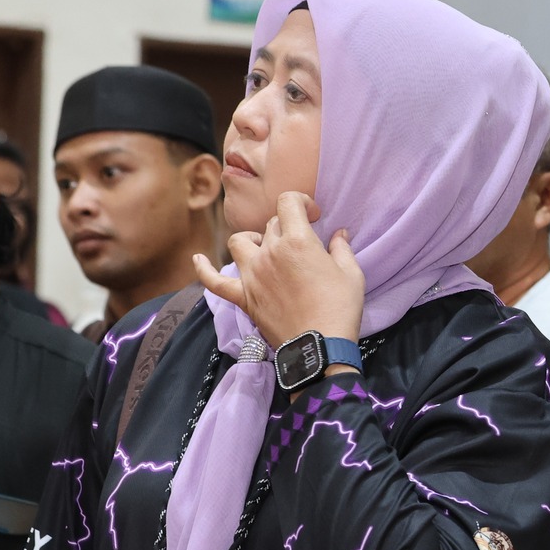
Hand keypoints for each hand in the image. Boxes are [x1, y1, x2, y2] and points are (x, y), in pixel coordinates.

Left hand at [194, 192, 363, 352]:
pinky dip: (203, 269)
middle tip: (302, 243)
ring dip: (251, 240)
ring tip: (263, 248)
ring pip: (240, 242)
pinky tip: (198, 259)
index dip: (301, 202)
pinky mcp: (243, 297)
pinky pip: (214, 281)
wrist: (320, 347)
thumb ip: (342, 248)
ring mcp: (252, 275)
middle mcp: (269, 253)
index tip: (313, 215)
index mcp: (297, 242)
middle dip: (287, 227)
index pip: (288, 202)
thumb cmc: (341, 309)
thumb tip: (339, 233)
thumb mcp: (352, 275)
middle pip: (270, 225)